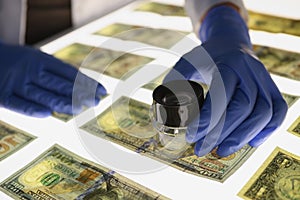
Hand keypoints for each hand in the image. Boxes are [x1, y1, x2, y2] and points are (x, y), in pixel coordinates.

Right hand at [0, 43, 105, 116]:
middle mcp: (31, 70)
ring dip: (64, 103)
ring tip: (81, 109)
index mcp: (41, 59)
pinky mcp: (2, 95)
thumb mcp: (36, 58)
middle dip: (81, 94)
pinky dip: (32, 109)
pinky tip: (48, 114)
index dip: (87, 83)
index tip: (102, 91)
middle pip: (60, 85)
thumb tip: (82, 86)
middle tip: (97, 101)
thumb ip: (55, 71)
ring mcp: (16, 82)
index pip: (70, 73)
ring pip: (43, 95)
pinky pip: (18, 104)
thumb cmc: (18, 61)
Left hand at [165, 5, 286, 156]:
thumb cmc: (208, 57)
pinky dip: (266, 129)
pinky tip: (250, 142)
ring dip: (243, 136)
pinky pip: (277, 112)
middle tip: (203, 149)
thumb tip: (164, 104)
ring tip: (223, 151)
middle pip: (243, 106)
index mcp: (228, 63)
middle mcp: (250, 71)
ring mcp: (264, 80)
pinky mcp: (272, 89)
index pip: (221, 93)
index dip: (208, 118)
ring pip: (263, 112)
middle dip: (222, 132)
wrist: (231, 44)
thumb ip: (175, 81)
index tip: (192, 136)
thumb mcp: (188, 62)